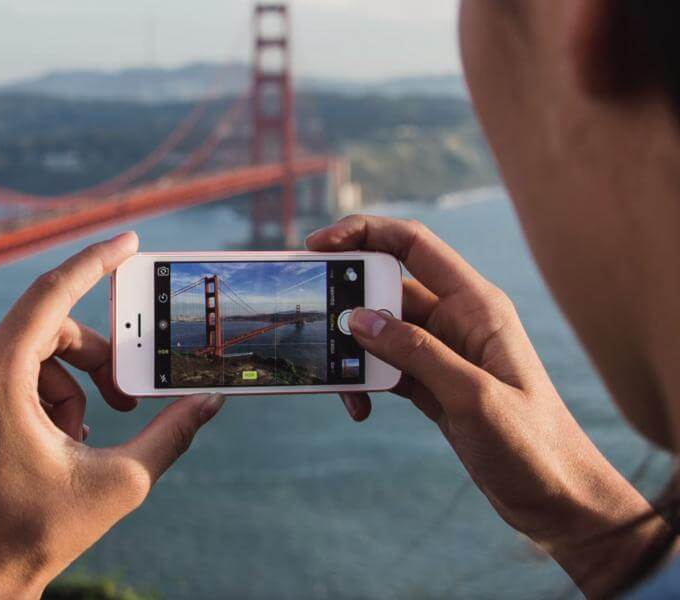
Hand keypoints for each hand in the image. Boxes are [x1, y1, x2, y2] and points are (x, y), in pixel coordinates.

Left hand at [0, 232, 225, 599]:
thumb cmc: (35, 534)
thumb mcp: (120, 481)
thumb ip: (171, 433)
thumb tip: (211, 401)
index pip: (51, 293)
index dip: (96, 261)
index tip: (129, 241)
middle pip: (47, 329)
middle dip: (95, 359)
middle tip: (123, 399)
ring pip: (24, 353)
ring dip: (63, 387)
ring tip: (75, 439)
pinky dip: (30, 395)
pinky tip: (42, 441)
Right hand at [308, 216, 671, 595]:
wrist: (555, 498)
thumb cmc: (531, 444)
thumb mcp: (471, 395)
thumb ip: (415, 352)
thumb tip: (357, 318)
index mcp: (476, 305)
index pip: (414, 245)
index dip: (365, 233)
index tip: (319, 244)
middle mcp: (457, 320)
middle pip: (387, 288)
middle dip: (347, 302)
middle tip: (315, 322)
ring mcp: (442, 352)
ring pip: (381, 332)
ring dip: (353, 351)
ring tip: (338, 381)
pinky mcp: (432, 383)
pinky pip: (385, 367)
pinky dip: (365, 380)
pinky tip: (360, 407)